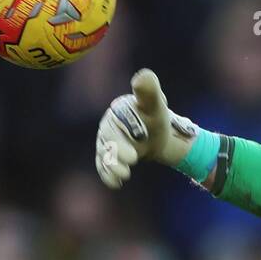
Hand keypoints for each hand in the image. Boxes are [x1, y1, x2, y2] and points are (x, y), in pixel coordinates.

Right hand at [95, 68, 197, 188]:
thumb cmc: (155, 116)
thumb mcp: (155, 104)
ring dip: (112, 165)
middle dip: (119, 150)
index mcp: (118, 111)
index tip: (139, 139)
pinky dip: (108, 175)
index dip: (126, 130)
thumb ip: (149, 91)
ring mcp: (106, 142)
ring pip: (105, 154)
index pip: (118, 121)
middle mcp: (108, 126)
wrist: (157, 135)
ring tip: (124, 176)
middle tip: (133, 160)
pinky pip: (103, 165)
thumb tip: (143, 75)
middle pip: (110, 139)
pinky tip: (116, 184)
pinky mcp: (107, 156)